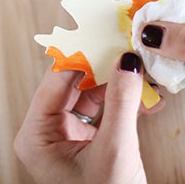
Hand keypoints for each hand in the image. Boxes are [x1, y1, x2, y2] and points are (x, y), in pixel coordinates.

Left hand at [14, 52, 163, 183]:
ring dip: (120, 84)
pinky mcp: (87, 141)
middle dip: (106, 67)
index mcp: (35, 135)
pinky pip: (104, 110)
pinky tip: (149, 96)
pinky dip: (125, 102)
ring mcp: (66, 135)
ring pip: (93, 94)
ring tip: (145, 70)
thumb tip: (127, 60)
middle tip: (130, 45)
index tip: (106, 32)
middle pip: (75, 83)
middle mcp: (46, 132)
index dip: (83, 54)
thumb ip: (121, 102)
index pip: (56, 81)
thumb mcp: (114, 151)